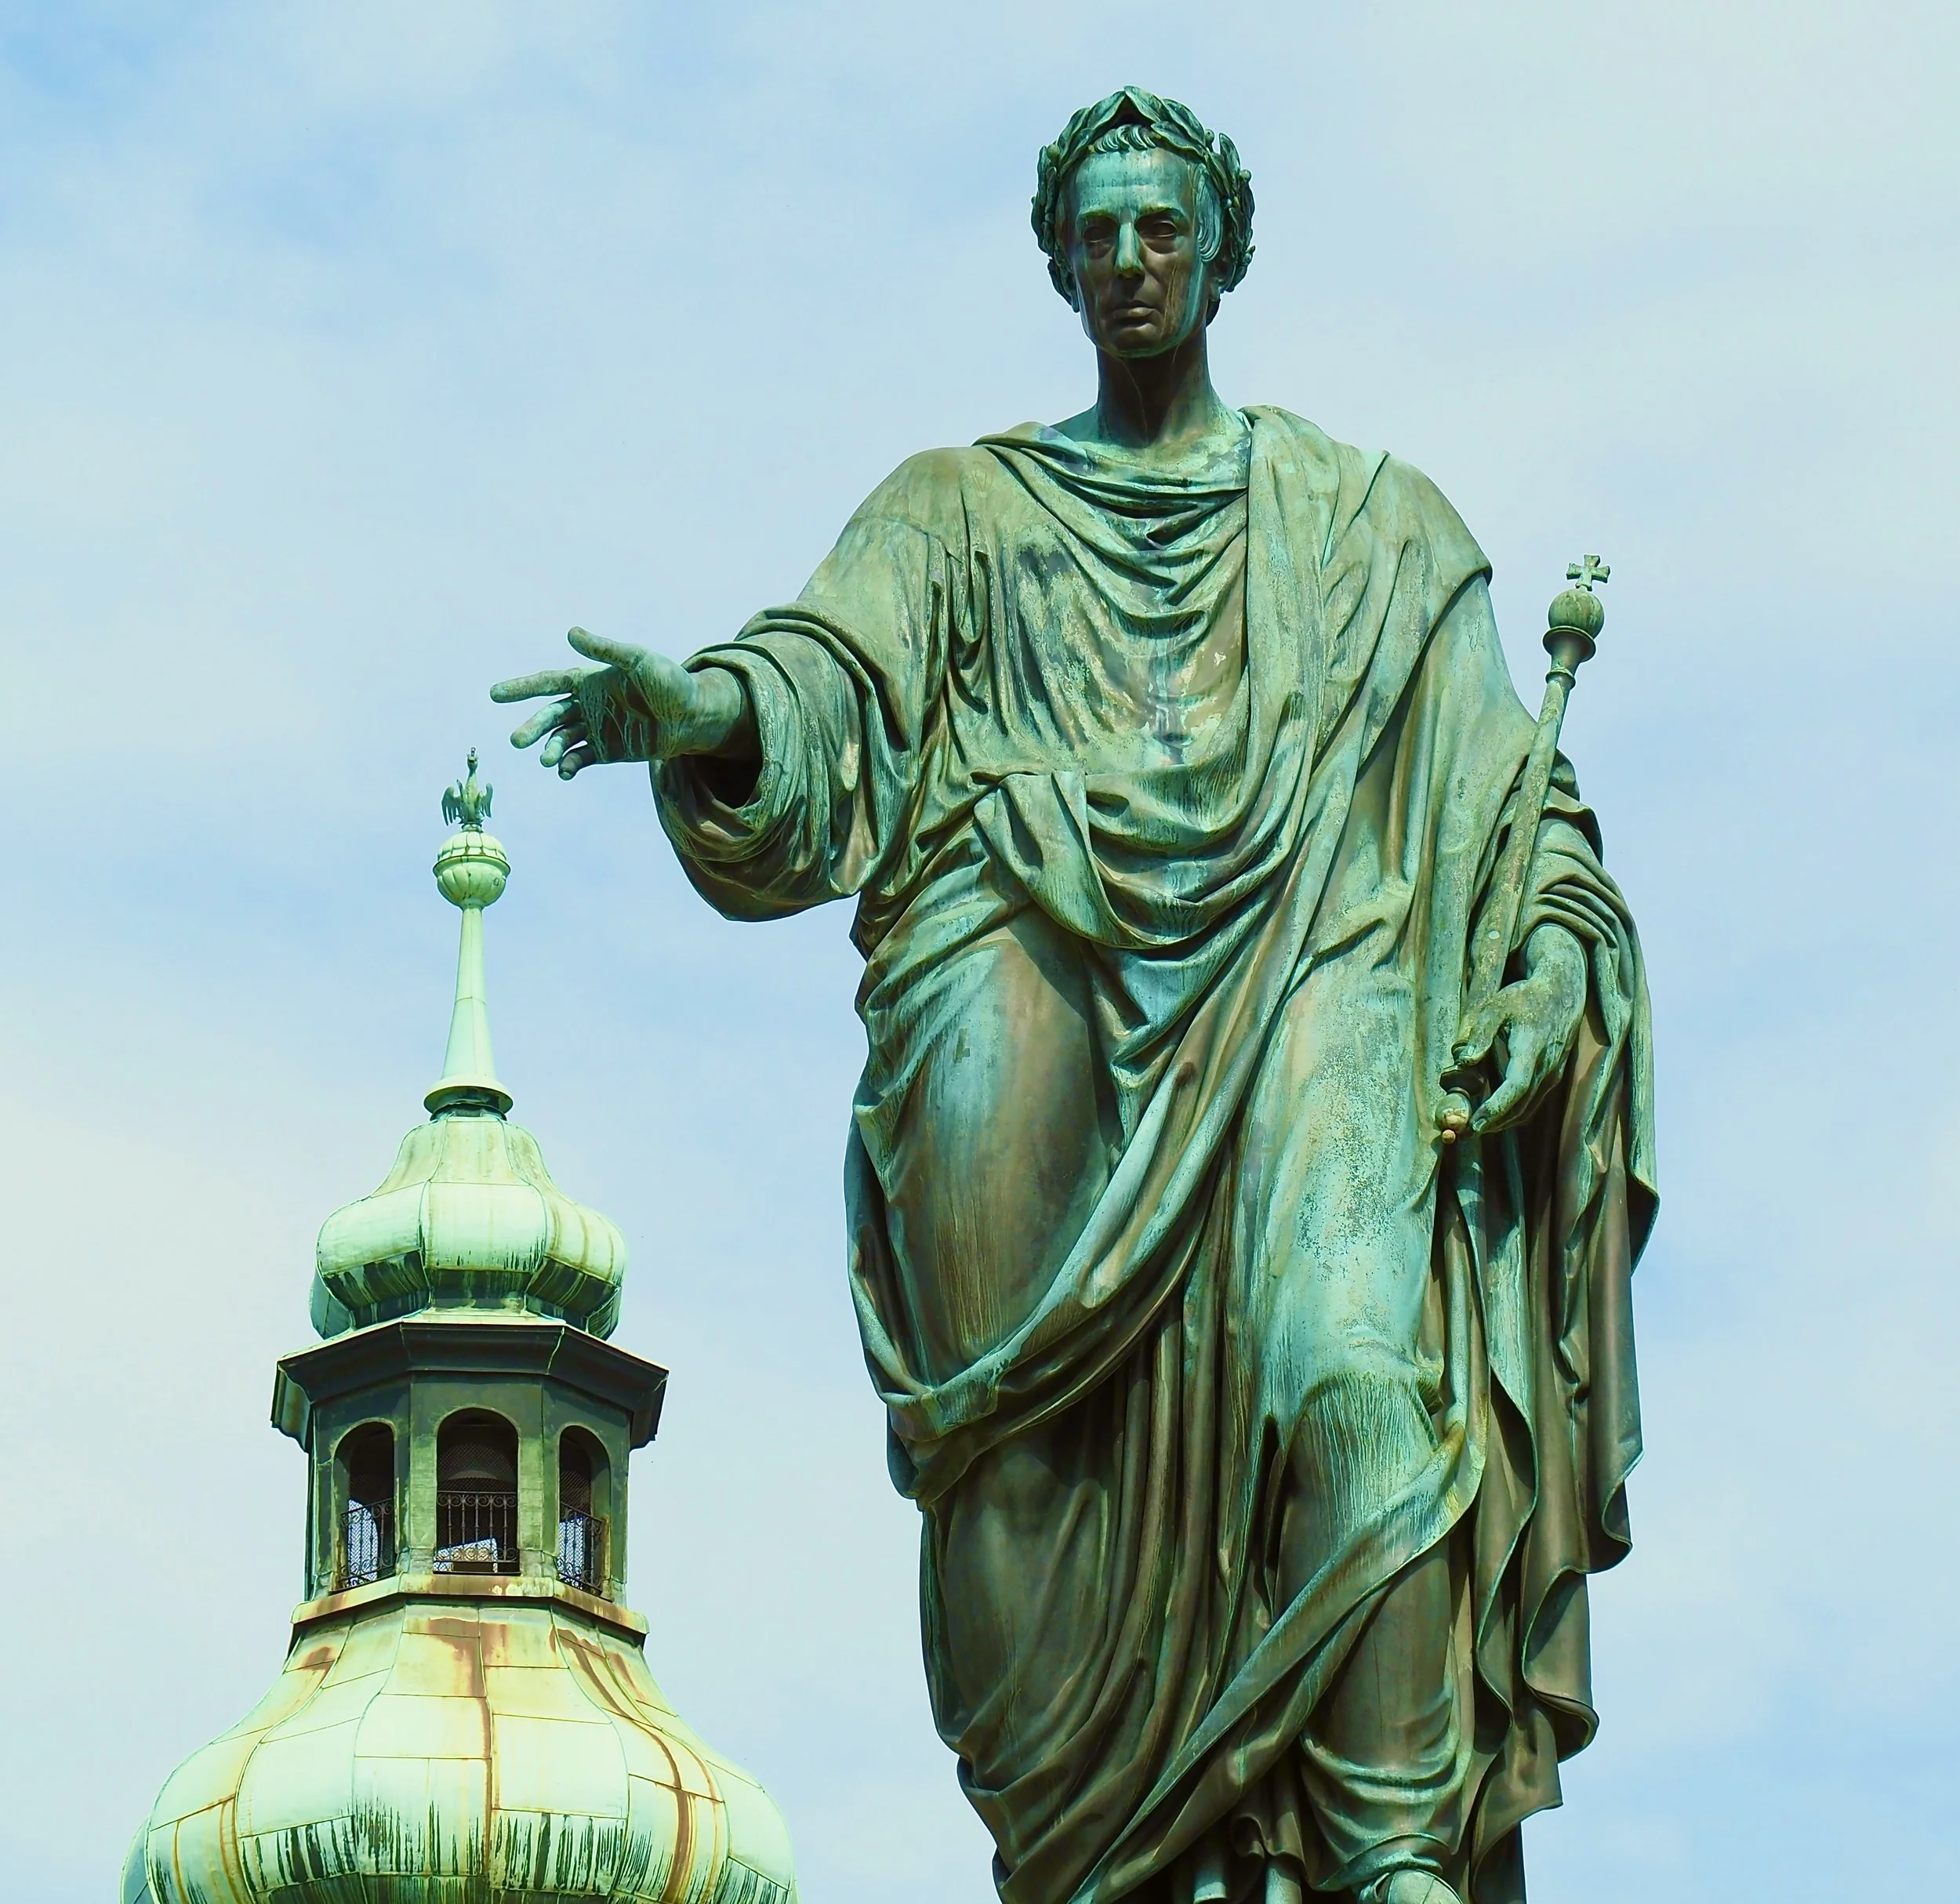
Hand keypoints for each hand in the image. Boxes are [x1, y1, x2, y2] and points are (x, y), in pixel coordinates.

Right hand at [491, 628, 750, 777]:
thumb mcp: (639, 660)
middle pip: (551, 715)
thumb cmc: (670, 682)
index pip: (549, 682)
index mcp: (591, 680)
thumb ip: (605, 650)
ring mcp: (598, 728)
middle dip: (532, 727)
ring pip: (562, 739)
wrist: (695, 716)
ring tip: (547, 760)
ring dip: (550, 749)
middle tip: (516, 741)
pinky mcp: (608, 751)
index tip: (494, 694)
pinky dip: (568, 765)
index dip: (522, 688)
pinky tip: (564, 772)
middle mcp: (590, 704)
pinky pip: (580, 758)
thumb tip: (570, 633)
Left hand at [1444, 925, 1587, 1134]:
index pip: (1516, 1086)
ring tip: (1474, 1129)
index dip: (1496, 1108)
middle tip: (1465, 1134)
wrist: (1562, 995)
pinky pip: (1533, 1103)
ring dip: (1503, 1123)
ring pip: (1528, 1109)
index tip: (1476, 1124)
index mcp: (1531, 1049)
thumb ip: (1479, 1035)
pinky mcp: (1552, 1077)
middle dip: (1494, 1123)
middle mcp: (1546, 1067)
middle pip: (1521, 1106)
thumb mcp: (1496, 1007)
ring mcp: (1552, 1074)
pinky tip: (1493, 1116)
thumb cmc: (1524, 998)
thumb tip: (1461, 1062)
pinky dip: (1513, 1114)